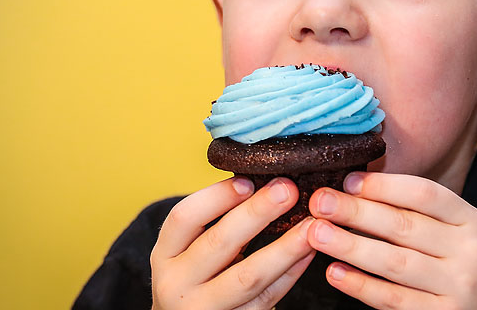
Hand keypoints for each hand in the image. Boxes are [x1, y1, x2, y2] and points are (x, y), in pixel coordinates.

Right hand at [150, 176, 315, 309]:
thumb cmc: (196, 276)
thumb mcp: (188, 251)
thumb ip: (215, 223)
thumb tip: (265, 182)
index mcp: (165, 255)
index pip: (183, 218)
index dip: (216, 196)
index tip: (248, 179)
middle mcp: (176, 284)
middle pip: (219, 243)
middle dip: (257, 213)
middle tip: (288, 189)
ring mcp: (204, 309)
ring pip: (248, 276)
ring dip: (285, 247)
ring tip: (311, 224)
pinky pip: (267, 297)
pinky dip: (290, 273)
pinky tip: (308, 252)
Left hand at [306, 172, 476, 309]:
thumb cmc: (470, 259)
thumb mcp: (461, 226)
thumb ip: (421, 209)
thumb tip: (358, 185)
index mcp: (472, 219)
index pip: (425, 194)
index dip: (383, 186)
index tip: (347, 180)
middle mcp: (469, 252)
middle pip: (404, 227)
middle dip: (356, 212)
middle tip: (320, 201)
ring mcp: (457, 288)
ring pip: (395, 264)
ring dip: (351, 247)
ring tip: (317, 233)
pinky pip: (394, 300)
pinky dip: (362, 286)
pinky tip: (336, 273)